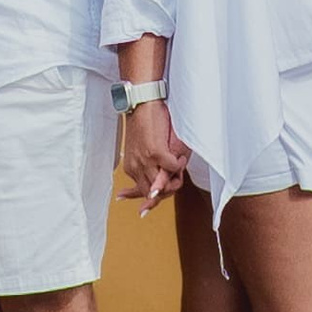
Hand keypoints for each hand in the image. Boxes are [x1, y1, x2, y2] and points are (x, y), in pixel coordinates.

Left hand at [119, 99, 187, 213]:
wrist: (141, 101)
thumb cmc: (143, 122)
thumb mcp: (139, 147)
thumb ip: (144, 164)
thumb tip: (150, 178)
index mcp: (130, 167)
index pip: (141, 192)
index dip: (149, 201)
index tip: (145, 210)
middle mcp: (136, 167)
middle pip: (153, 193)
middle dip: (166, 191)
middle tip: (176, 180)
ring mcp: (145, 160)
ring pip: (163, 184)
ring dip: (174, 179)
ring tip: (179, 167)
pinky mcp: (156, 151)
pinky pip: (172, 167)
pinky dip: (179, 164)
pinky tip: (181, 156)